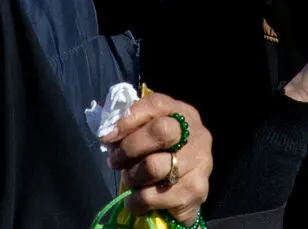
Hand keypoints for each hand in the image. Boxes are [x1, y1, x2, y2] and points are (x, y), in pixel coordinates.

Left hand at [102, 91, 211, 223]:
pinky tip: (135, 200)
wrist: (186, 185)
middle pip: (160, 133)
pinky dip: (136, 201)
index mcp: (182, 113)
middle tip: (115, 161)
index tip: (108, 137)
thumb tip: (107, 129)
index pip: (155, 105)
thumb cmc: (161, 153)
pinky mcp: (195, 192)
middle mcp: (197, 134)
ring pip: (154, 167)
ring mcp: (200, 163)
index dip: (128, 120)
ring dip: (132, 177)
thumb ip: (130, 123)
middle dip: (129, 148)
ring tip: (130, 180)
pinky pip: (154, 197)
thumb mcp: (149, 131)